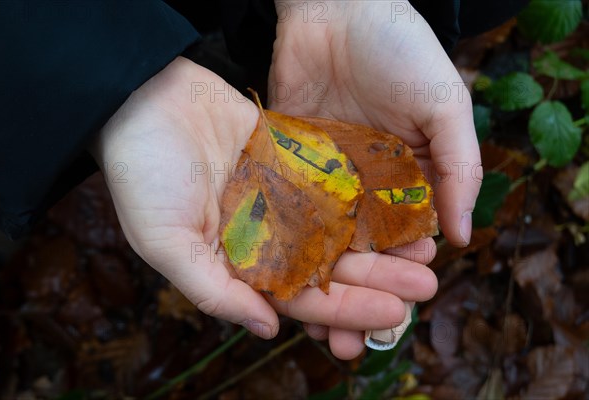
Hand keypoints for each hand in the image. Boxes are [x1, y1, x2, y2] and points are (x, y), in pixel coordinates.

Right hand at [90, 57, 436, 359]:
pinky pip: (337, 183)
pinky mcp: (293, 162)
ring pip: (342, 227)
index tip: (391, 314)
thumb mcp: (166, 244)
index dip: (346, 309)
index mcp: (239, 263)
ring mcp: (283, 197)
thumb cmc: (143, 174)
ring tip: (427, 250)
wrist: (143, 99)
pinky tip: (401, 205)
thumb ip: (215, 292)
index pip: (300, 297)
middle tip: (426, 287)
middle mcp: (267, 235)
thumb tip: (267, 329)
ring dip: (382, 241)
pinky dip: (368, 196)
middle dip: (378, 279)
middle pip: (331, 265)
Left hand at [268, 1, 480, 353]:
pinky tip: (280, 281)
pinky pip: (290, 211)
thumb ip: (459, 166)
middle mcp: (368, 182)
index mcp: (409, 173)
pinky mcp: (290, 163)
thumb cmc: (399, 48)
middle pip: (364, 250)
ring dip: (321, 284)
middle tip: (350, 339)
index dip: (403, 275)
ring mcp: (327, 176)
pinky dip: (288, 248)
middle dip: (358, 294)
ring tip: (314, 326)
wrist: (335, 6)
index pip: (410, 237)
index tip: (399, 309)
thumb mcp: (444, 104)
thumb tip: (464, 236)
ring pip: (325, 242)